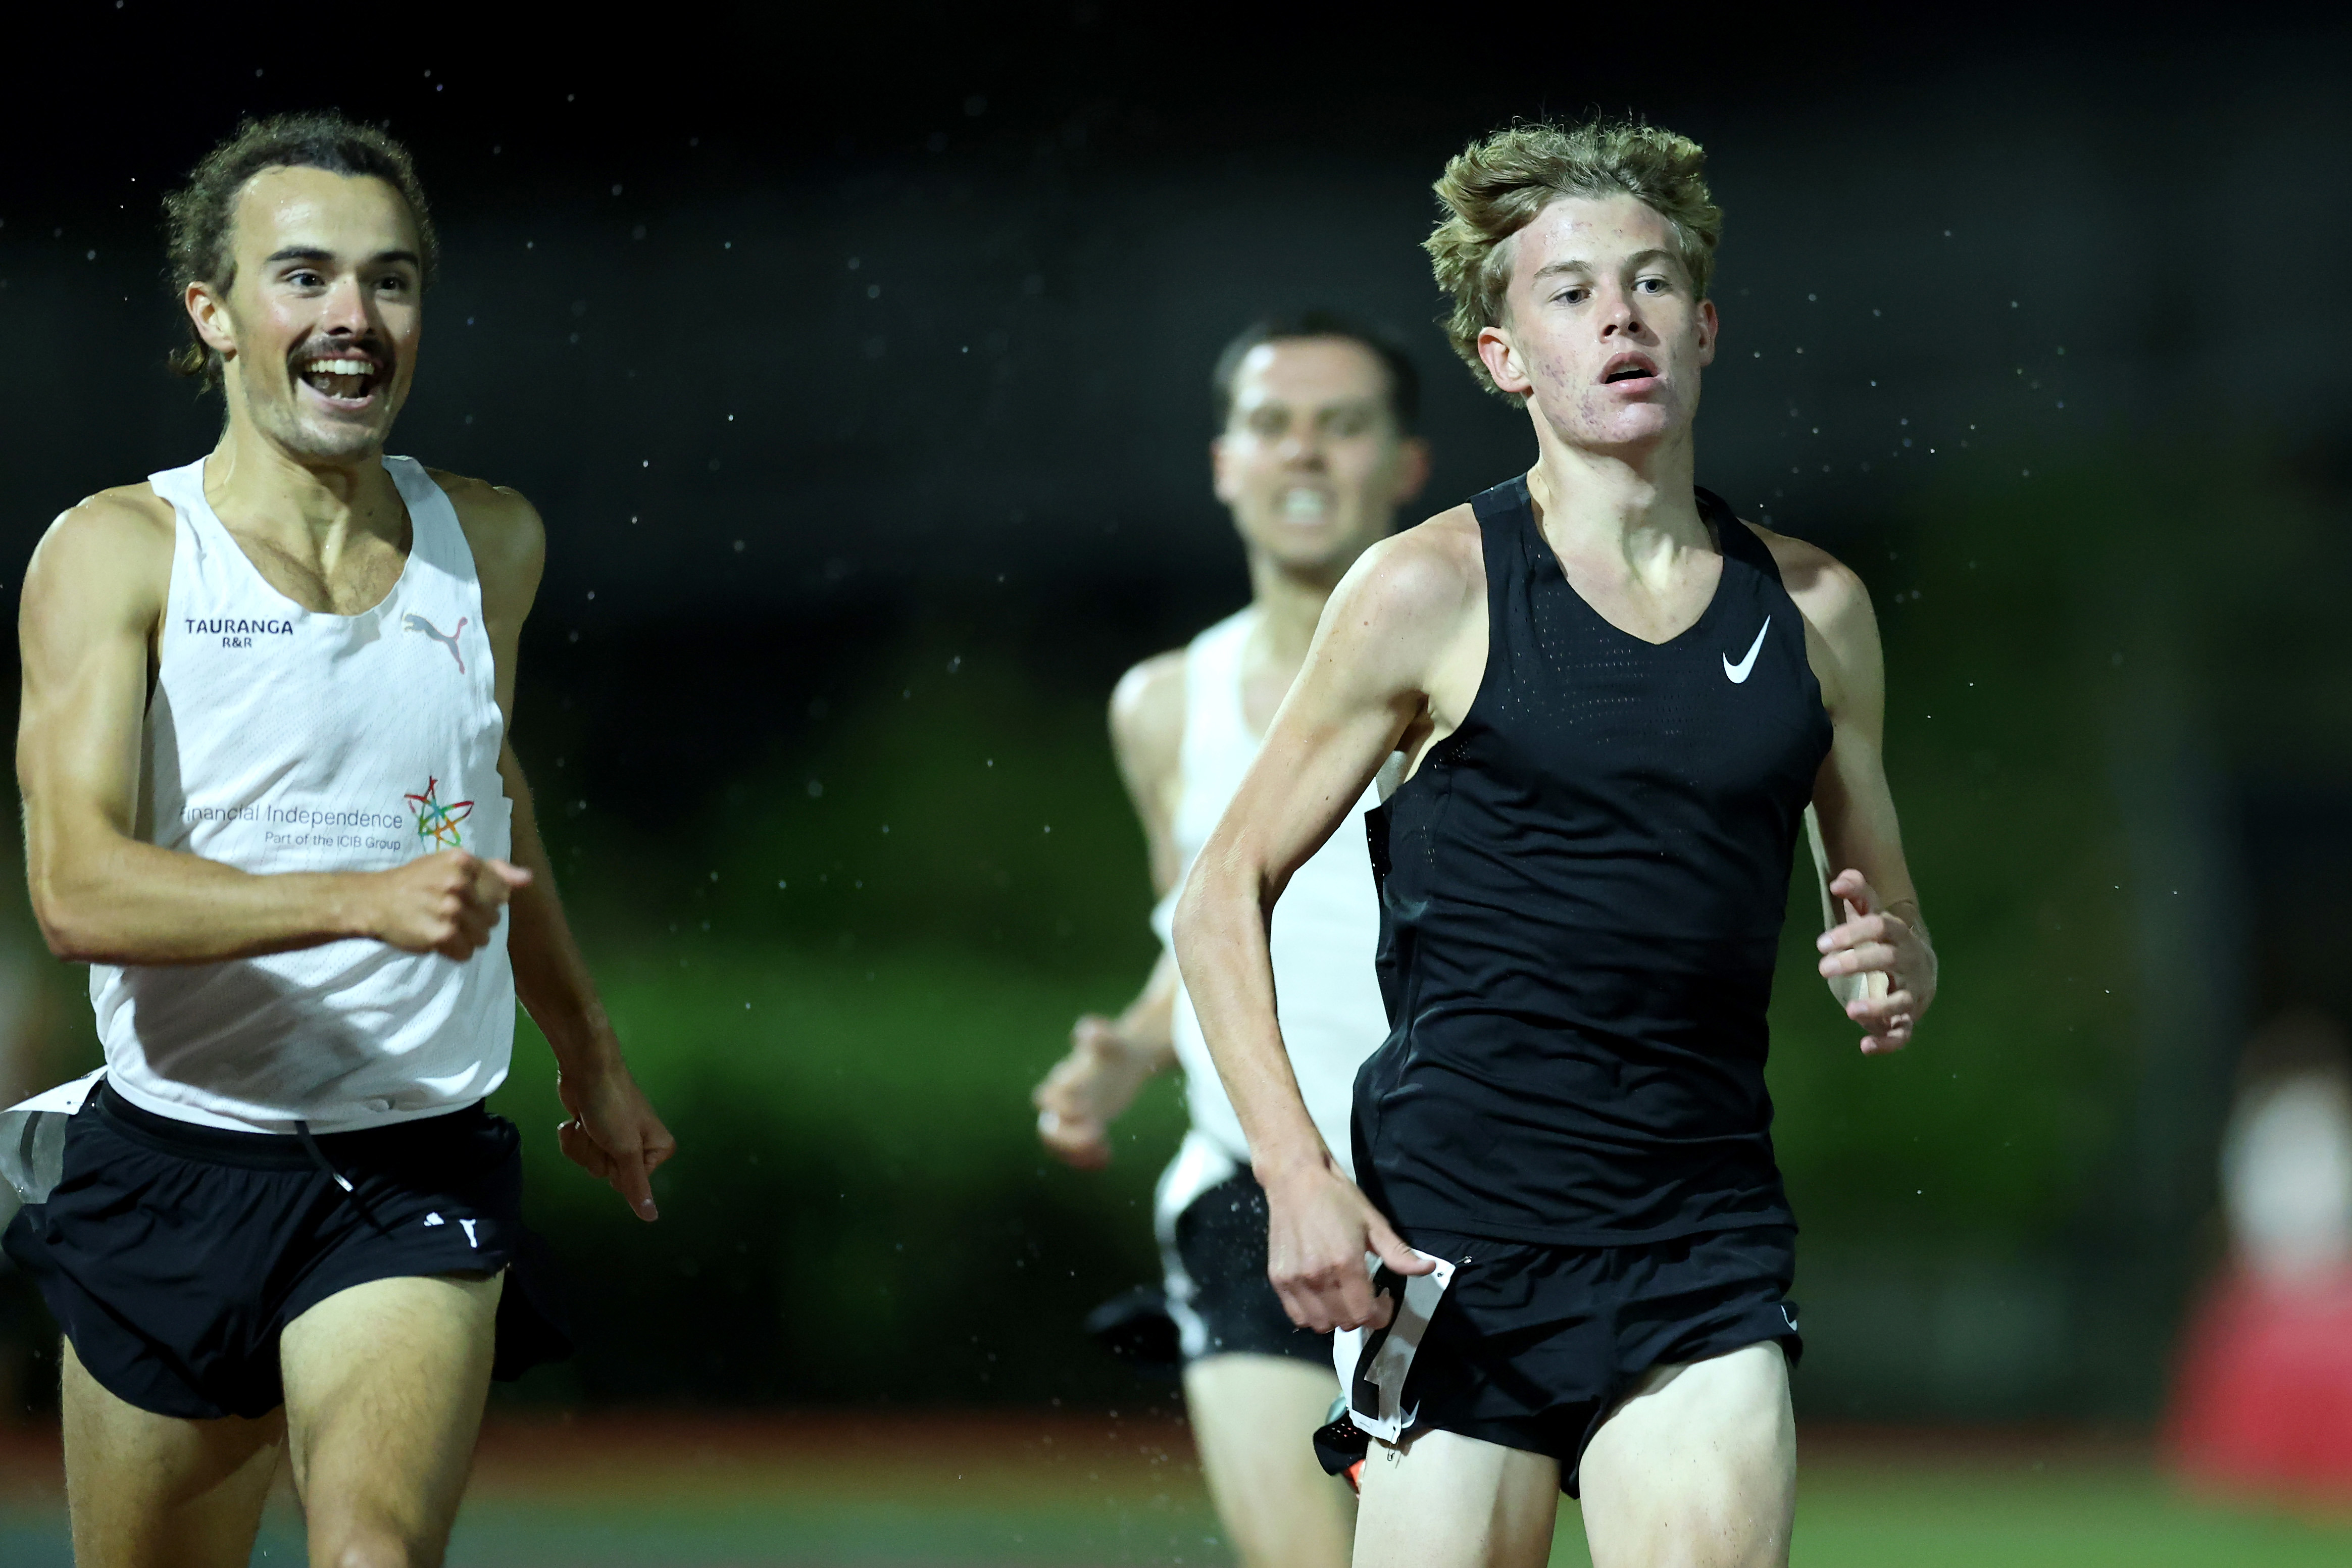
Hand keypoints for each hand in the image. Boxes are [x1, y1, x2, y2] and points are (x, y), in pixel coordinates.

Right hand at [367, 851, 531, 958]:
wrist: (375, 900)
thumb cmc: (417, 881)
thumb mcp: (452, 864)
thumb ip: (492, 870)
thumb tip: (528, 879)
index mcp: (463, 862)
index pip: (501, 891)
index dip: (486, 899)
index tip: (466, 897)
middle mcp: (457, 883)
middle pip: (494, 917)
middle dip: (477, 920)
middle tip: (450, 914)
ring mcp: (449, 910)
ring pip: (483, 937)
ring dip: (467, 938)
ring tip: (445, 927)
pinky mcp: (440, 935)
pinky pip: (466, 953)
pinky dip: (455, 951)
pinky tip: (438, 939)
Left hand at [556, 1054, 675, 1220]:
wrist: (587, 1068)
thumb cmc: (612, 1106)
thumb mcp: (626, 1149)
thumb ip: (637, 1185)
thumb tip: (652, 1218)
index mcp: (657, 1149)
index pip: (632, 1184)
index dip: (617, 1168)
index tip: (616, 1147)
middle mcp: (639, 1145)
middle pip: (609, 1174)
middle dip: (596, 1155)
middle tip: (600, 1132)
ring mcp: (613, 1138)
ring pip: (591, 1163)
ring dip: (582, 1145)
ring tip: (586, 1123)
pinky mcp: (593, 1130)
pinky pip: (579, 1150)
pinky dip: (573, 1137)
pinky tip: (575, 1121)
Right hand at [1032, 1015, 1156, 1170]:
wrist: (1127, 1058)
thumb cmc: (1116, 1048)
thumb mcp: (1112, 1042)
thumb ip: (1099, 1036)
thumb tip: (1086, 1030)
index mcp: (1064, 1080)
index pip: (1046, 1099)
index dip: (1061, 1109)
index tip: (1088, 1113)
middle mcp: (1063, 1101)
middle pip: (1048, 1127)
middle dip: (1067, 1139)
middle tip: (1097, 1138)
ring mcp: (1073, 1118)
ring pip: (1058, 1144)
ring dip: (1076, 1155)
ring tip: (1103, 1155)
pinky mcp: (1085, 1129)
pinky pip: (1074, 1152)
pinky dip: (1087, 1159)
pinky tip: (1106, 1159)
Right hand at [1262, 1156, 1433, 1332]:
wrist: (1295, 1180)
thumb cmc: (1338, 1198)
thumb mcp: (1374, 1223)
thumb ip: (1399, 1253)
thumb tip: (1428, 1268)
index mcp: (1346, 1263)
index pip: (1366, 1314)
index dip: (1381, 1315)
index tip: (1384, 1300)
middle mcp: (1318, 1277)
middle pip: (1345, 1323)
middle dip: (1362, 1315)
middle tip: (1365, 1296)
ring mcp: (1294, 1280)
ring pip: (1320, 1325)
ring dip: (1336, 1318)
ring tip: (1342, 1297)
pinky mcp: (1278, 1279)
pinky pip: (1297, 1316)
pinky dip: (1312, 1315)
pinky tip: (1321, 1296)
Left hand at [1817, 870, 1934, 1054]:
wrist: (1922, 969)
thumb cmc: (1887, 940)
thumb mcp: (1873, 916)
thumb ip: (1858, 896)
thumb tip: (1839, 880)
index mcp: (1900, 935)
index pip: (1881, 927)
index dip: (1852, 933)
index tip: (1821, 943)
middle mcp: (1910, 963)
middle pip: (1889, 959)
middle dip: (1857, 961)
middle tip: (1823, 967)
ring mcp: (1912, 994)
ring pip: (1901, 1001)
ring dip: (1878, 1006)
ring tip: (1850, 1010)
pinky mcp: (1907, 1020)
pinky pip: (1903, 1034)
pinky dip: (1887, 1043)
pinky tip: (1865, 1047)